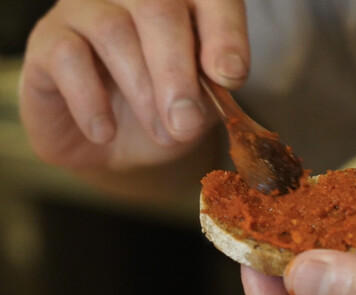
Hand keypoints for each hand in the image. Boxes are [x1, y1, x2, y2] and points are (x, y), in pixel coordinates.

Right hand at [19, 0, 248, 171]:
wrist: (113, 142)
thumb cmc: (164, 111)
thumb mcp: (201, 104)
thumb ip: (214, 87)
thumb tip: (223, 78)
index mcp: (183, 2)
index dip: (224, 32)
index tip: (231, 77)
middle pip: (158, 7)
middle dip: (177, 72)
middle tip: (186, 122)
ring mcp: (86, 10)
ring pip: (113, 30)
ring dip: (141, 91)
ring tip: (160, 133)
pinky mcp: (48, 39)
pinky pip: (67, 56)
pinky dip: (91, 101)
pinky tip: (105, 132)